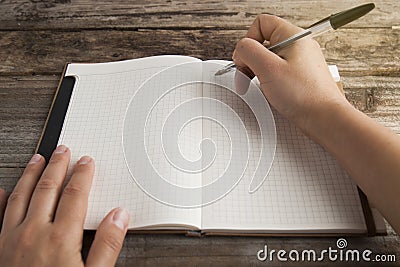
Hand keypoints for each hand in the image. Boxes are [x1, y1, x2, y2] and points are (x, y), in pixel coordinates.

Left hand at [0, 145, 129, 266]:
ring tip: (37, 159)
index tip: (86, 162)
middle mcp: (33, 233)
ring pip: (20, 196)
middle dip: (57, 165)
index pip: (75, 195)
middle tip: (63, 150)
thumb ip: (107, 245)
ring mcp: (10, 239)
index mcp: (60, 238)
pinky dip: (0, 200)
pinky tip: (2, 190)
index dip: (82, 174)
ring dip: (31, 174)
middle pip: (47, 188)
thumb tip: (119, 215)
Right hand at [233, 14, 348, 133]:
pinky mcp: (300, 76)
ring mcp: (300, 61)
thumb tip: (241, 49)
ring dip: (259, 72)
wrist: (325, 118)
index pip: (261, 24)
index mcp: (293, 36)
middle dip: (251, 60)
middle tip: (248, 76)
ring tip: (261, 86)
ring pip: (270, 59)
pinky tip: (272, 92)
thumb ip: (249, 51)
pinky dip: (270, 81)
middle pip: (264, 42)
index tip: (245, 59)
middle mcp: (298, 45)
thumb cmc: (304, 95)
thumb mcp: (268, 68)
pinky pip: (278, 72)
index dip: (248, 40)